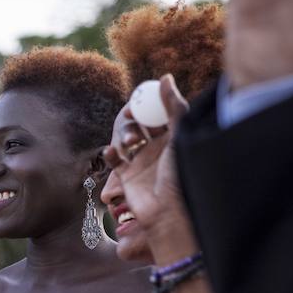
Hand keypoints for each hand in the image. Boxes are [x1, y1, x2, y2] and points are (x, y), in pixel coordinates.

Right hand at [103, 75, 192, 242]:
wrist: (169, 214)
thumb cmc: (181, 177)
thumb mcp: (180, 136)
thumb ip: (173, 107)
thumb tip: (164, 78)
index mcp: (175, 137)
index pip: (159, 112)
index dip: (148, 103)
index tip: (141, 98)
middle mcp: (158, 148)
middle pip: (139, 123)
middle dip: (133, 119)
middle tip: (131, 118)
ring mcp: (141, 161)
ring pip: (125, 138)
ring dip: (123, 136)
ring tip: (128, 143)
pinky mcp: (126, 176)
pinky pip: (114, 159)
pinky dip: (111, 154)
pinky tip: (114, 153)